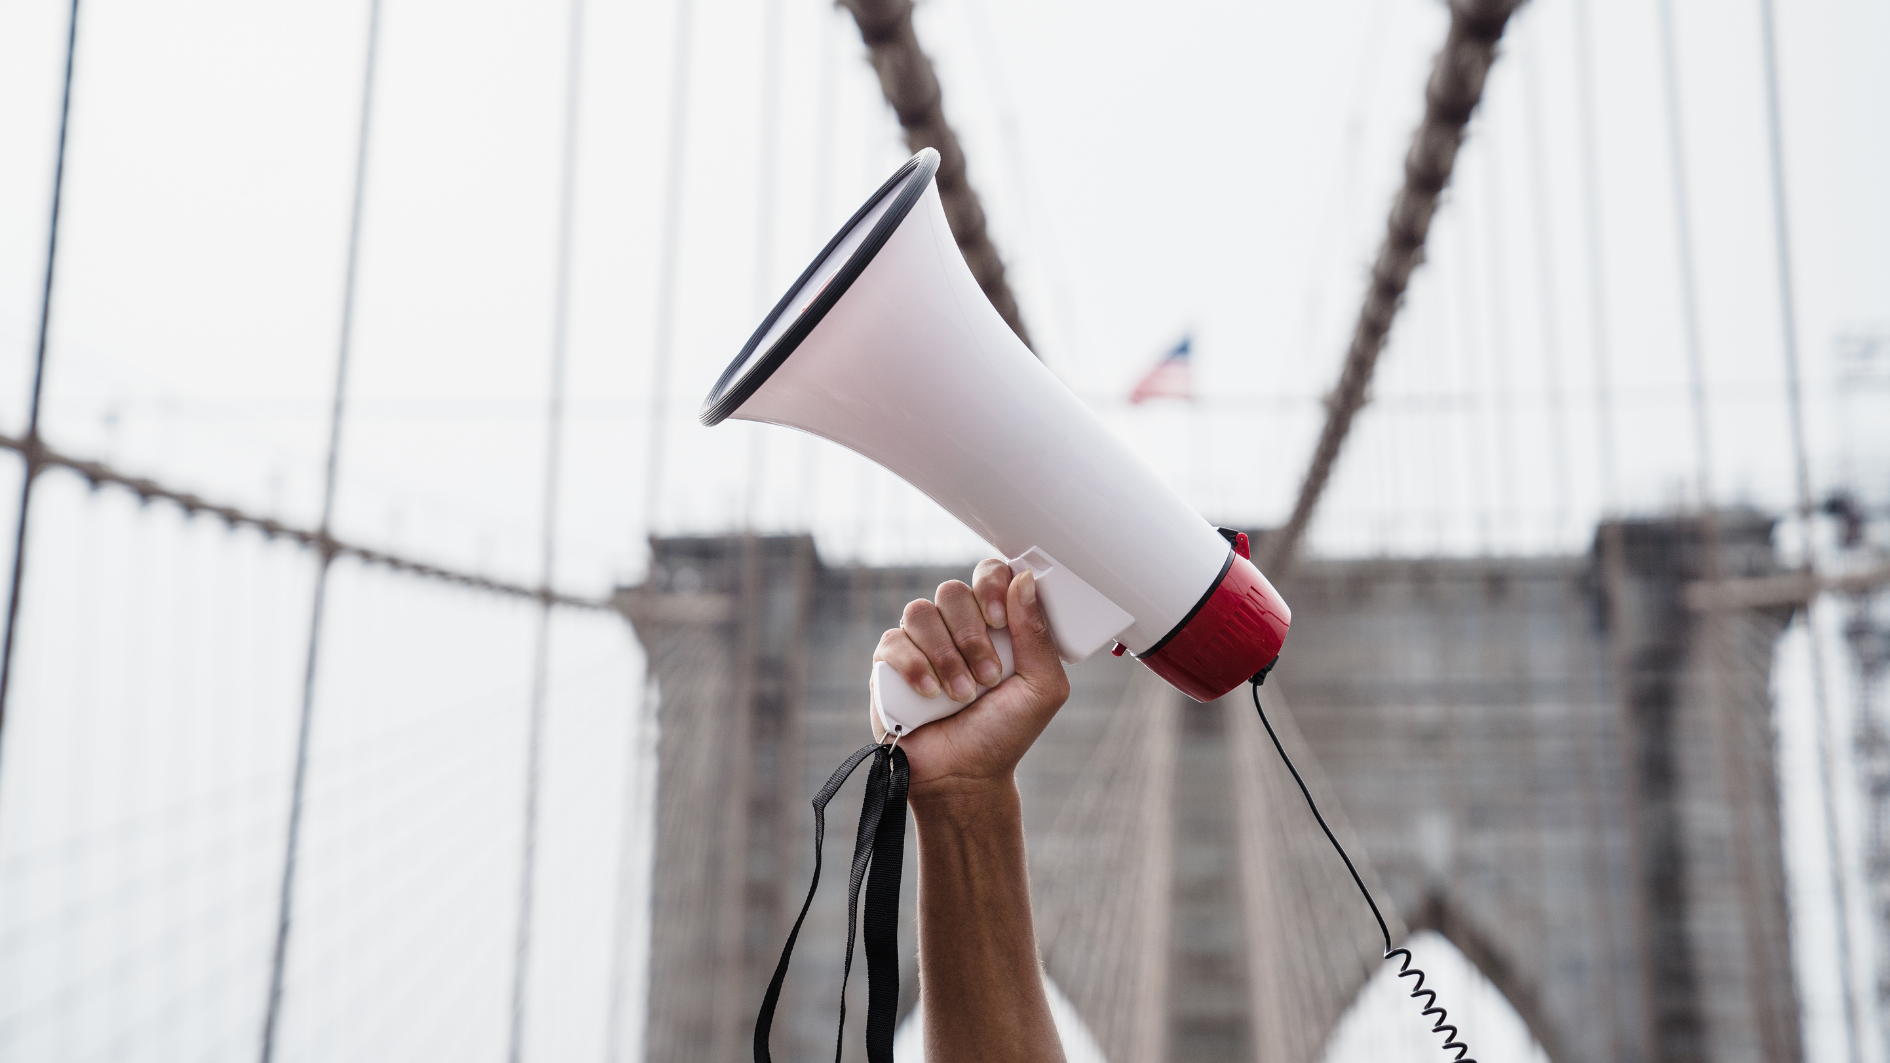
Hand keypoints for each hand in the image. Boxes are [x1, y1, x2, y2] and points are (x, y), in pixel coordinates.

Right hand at [870, 559, 1070, 805]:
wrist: (964, 776)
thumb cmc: (1005, 733)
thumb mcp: (1042, 688)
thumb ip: (1038, 634)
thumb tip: (1025, 579)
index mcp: (994, 623)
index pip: (989, 574)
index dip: (991, 586)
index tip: (1000, 621)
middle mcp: (955, 626)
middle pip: (952, 591)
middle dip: (972, 636)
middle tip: (988, 677)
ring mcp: (920, 642)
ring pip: (920, 612)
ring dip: (946, 656)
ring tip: (961, 694)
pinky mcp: (889, 664)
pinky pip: (893, 641)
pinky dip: (915, 667)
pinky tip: (931, 695)